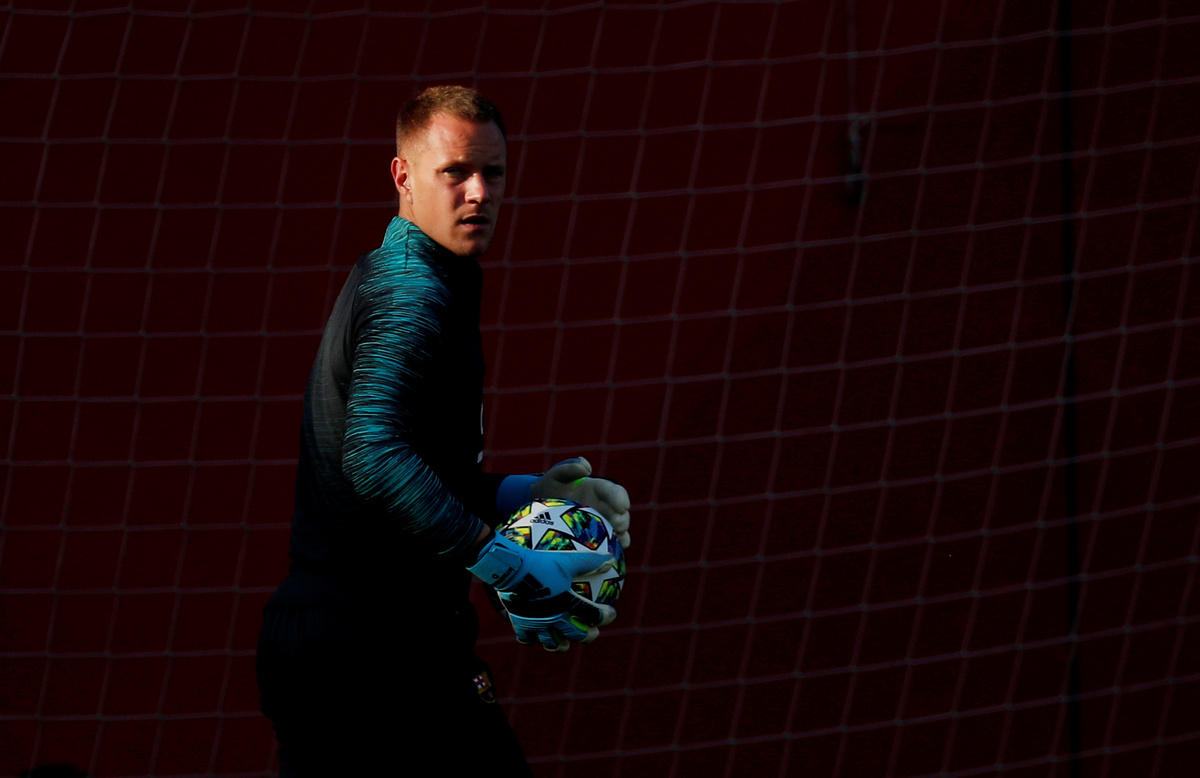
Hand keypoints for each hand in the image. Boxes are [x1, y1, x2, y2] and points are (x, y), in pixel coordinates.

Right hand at [468, 532, 615, 651]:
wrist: (511, 569)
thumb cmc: (540, 563)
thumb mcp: (567, 560)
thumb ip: (589, 561)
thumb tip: (610, 560)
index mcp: (568, 604)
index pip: (593, 615)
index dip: (605, 617)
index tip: (610, 614)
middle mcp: (555, 618)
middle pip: (576, 635)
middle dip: (587, 636)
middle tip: (591, 632)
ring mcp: (537, 623)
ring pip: (552, 643)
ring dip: (560, 644)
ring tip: (563, 643)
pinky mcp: (521, 624)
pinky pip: (526, 638)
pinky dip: (531, 639)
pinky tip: (534, 635)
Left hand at [531, 457, 630, 547]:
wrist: (539, 507)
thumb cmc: (550, 488)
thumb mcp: (556, 476)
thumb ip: (569, 468)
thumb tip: (586, 468)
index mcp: (598, 489)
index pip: (615, 492)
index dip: (620, 498)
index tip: (622, 506)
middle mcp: (603, 506)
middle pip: (620, 513)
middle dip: (622, 519)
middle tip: (617, 524)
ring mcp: (601, 522)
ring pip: (619, 529)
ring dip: (620, 534)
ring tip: (617, 538)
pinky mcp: (597, 537)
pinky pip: (611, 543)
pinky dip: (616, 546)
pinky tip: (614, 551)